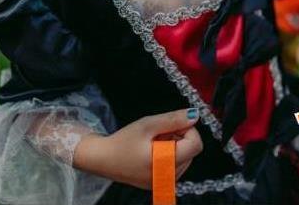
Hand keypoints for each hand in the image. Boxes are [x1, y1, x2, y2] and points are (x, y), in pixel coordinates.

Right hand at [73, 108, 202, 189]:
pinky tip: (153, 150)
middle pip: (192, 151)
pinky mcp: (160, 184)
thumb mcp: (147, 124)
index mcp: (164, 164)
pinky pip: (176, 165)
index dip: (188, 130)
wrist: (102, 159)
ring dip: (174, 145)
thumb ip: (173, 119)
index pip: (196, 145)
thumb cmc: (123, 141)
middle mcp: (167, 178)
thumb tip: (195, 115)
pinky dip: (170, 154)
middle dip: (179, 137)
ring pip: (186, 157)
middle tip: (158, 133)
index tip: (171, 125)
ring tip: (153, 142)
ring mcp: (164, 183)